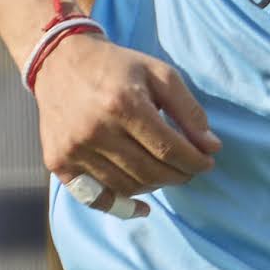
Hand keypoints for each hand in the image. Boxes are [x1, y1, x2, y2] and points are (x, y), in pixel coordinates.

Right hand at [36, 32, 218, 200]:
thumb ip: (188, 110)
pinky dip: (121, 207)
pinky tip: (142, 207)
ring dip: (154, 185)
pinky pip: (94, 197)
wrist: (59, 61)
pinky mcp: (58, 161)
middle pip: (150, 172)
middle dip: (179, 176)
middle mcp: (96, 130)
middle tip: (189, 169)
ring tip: (165, 173)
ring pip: (126, 186)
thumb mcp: (159, 74)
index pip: (170, 149)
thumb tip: (211, 147)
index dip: (195, 161)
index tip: (207, 161)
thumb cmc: (117, 67)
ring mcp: (74, 149)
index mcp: (124, 104)